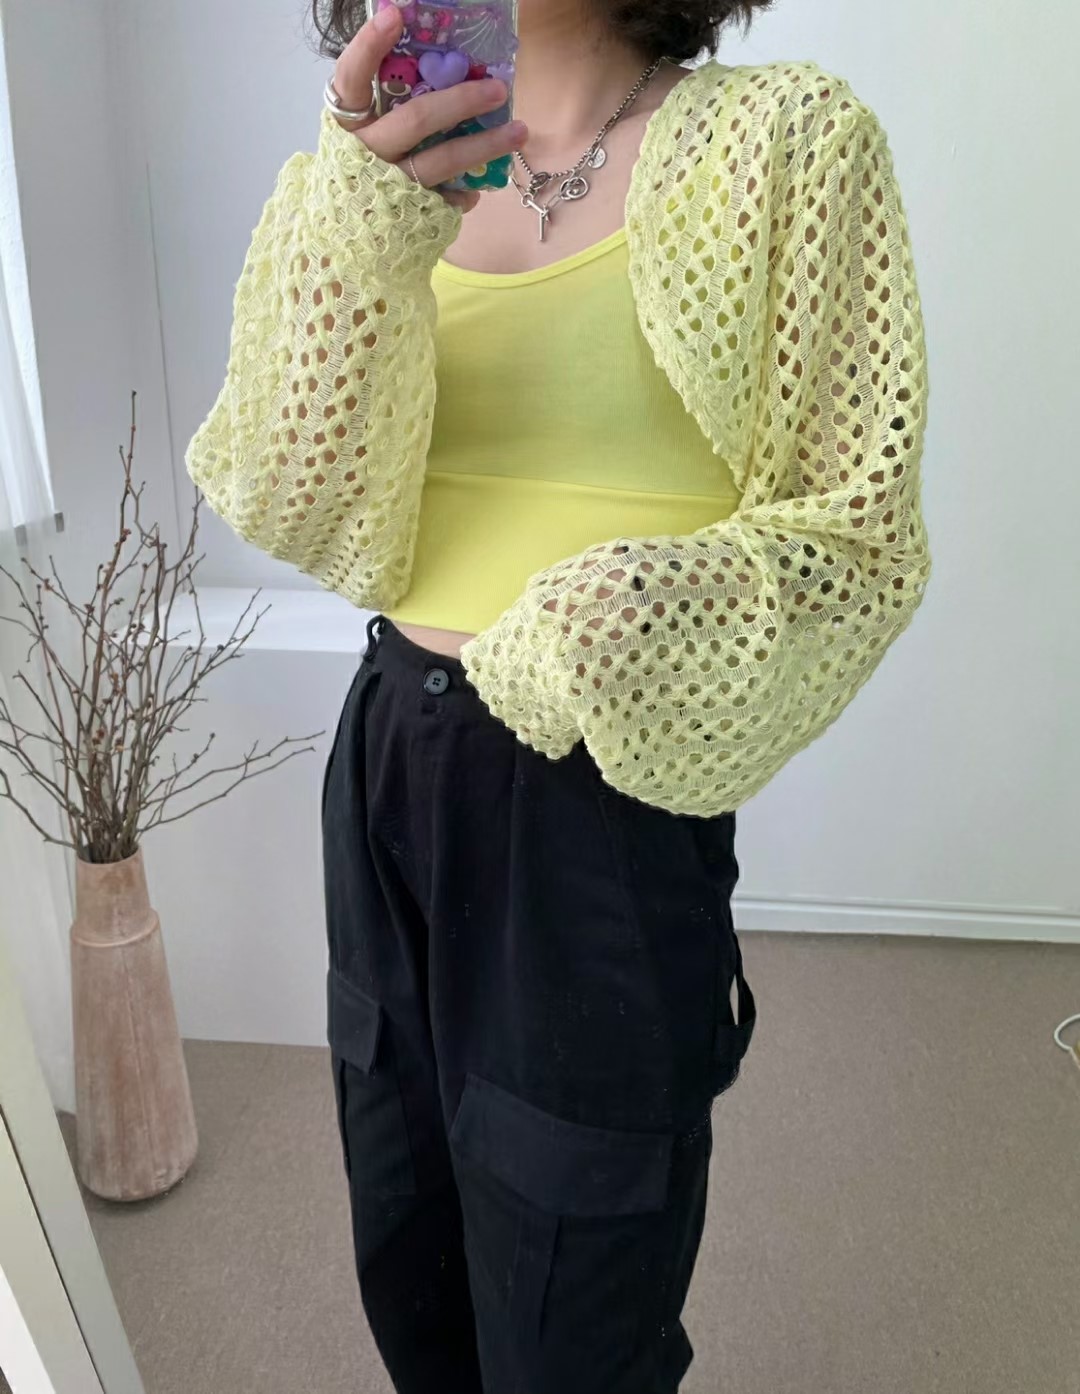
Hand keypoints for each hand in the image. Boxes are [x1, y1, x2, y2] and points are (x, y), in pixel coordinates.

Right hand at [329, 6, 525, 212]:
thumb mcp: (362, 128)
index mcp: (348, 122)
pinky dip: (466, 190)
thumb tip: (435, 59)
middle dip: (461, 101)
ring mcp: (388, 186)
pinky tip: (480, 183)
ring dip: (484, 145)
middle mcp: (366, 152)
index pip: (352, 76)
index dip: (370, 45)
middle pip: (416, 120)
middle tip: (497, 88)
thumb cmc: (357, 166)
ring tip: (519, 131)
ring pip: (441, 162)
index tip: (396, 15)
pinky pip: (447, 198)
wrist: (340, 230)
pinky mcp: (409, 214)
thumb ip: (388, 99)